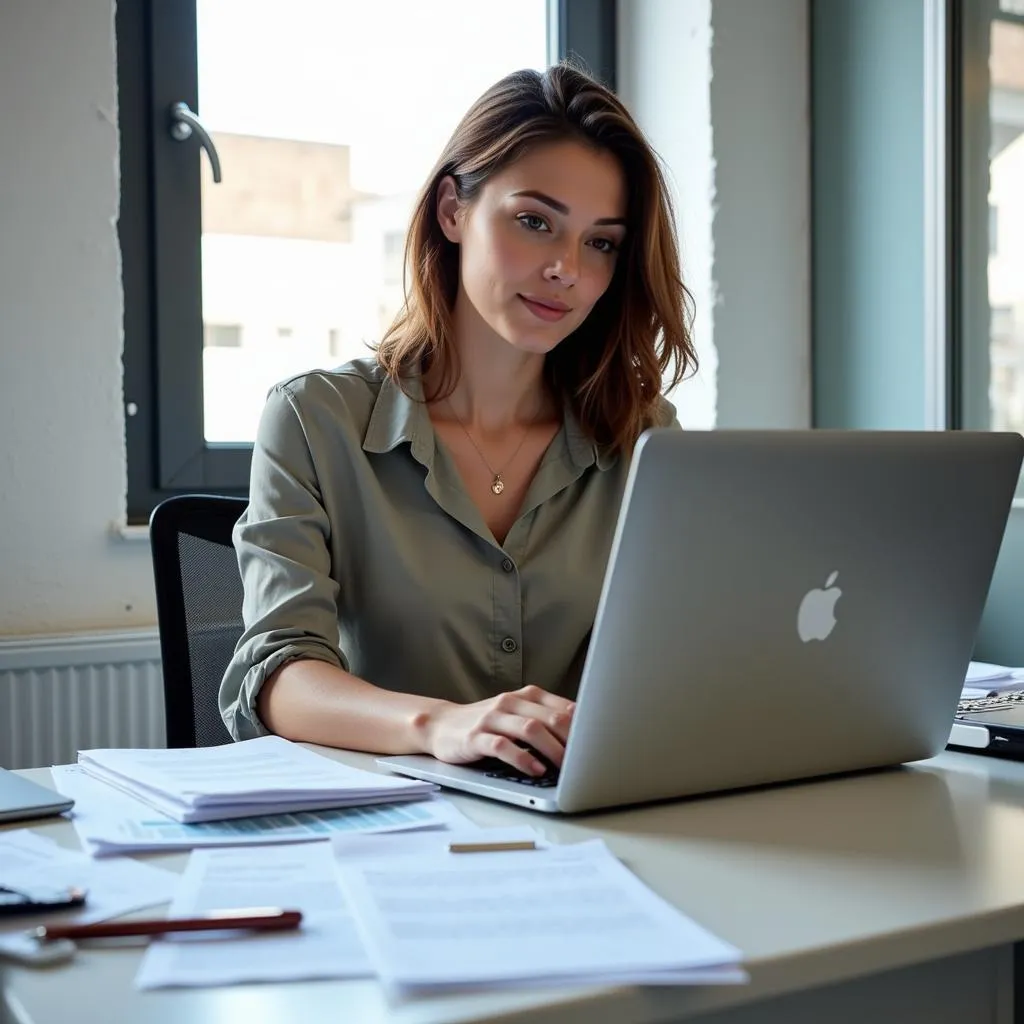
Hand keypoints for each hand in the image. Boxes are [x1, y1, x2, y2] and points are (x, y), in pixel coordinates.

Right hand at [422, 685, 574, 775]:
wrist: (442, 725)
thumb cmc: (488, 724)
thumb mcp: (518, 715)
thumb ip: (546, 719)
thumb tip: (585, 737)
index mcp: (527, 695)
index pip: (563, 707)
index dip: (585, 727)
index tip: (600, 746)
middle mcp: (511, 702)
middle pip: (551, 717)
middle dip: (573, 740)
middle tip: (588, 761)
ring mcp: (492, 718)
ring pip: (530, 729)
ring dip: (552, 749)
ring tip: (566, 768)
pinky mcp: (476, 737)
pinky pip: (503, 746)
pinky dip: (523, 759)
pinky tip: (535, 770)